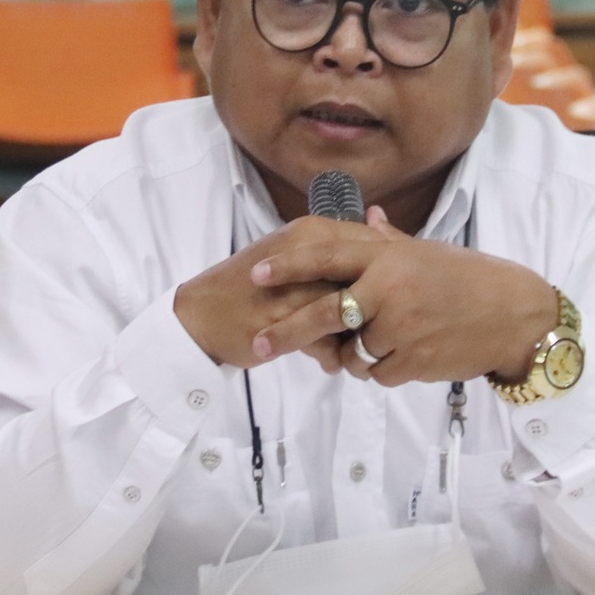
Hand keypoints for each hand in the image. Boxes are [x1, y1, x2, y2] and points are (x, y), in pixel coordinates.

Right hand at [174, 215, 386, 368]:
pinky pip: (326, 339)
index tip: (394, 298)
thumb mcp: (295, 262)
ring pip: (349, 311)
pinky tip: (329, 363)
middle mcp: (307, 252)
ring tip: (353, 352)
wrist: (200, 316)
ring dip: (354, 337)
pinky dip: (331, 355)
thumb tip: (381, 239)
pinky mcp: (284, 320)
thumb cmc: (250, 289)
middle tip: (379, 330)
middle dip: (375, 309)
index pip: (370, 243)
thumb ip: (335, 254)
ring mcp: (296, 286)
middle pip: (365, 278)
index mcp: (311, 230)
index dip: (387, 273)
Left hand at [248, 207, 559, 385]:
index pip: (327, 255)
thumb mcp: (427, 252)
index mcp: (389, 256)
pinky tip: (407, 357)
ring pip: (351, 352)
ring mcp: (401, 325)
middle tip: (258, 344)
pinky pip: (378, 373)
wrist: (514, 315)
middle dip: (286, 331)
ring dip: (353, 357)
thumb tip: (366, 212)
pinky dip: (383, 370)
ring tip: (380, 346)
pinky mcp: (413, 359)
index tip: (256, 273)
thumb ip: (389, 238)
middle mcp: (390, 288)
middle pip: (323, 313)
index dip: (288, 265)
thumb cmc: (469, 279)